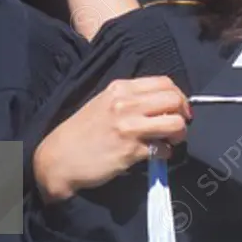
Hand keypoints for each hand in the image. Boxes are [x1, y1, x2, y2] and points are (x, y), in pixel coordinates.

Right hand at [34, 76, 190, 201]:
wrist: (58, 159)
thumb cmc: (82, 132)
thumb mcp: (104, 103)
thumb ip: (131, 99)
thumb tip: (162, 104)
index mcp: (120, 88)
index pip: (164, 82)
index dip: (179, 96)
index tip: (179, 108)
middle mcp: (125, 104)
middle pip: (174, 100)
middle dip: (184, 114)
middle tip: (179, 126)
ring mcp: (128, 127)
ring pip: (175, 123)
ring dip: (179, 134)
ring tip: (171, 141)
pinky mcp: (130, 150)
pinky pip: (163, 149)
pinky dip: (165, 153)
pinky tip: (156, 155)